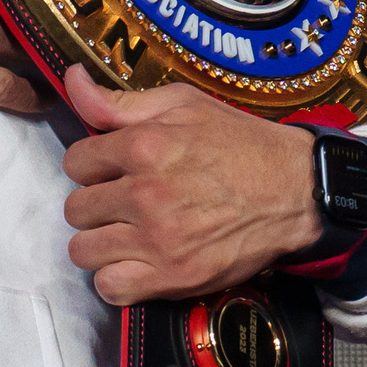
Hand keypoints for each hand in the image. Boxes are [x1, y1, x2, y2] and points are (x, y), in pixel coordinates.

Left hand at [60, 64, 322, 304]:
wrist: (295, 190)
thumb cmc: (239, 143)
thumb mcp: (182, 104)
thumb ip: (118, 101)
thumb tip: (71, 78)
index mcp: (143, 147)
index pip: (75, 162)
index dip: (93, 165)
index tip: (113, 170)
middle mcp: (145, 195)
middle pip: (76, 209)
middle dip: (96, 203)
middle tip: (124, 202)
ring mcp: (158, 241)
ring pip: (84, 251)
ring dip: (101, 242)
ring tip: (126, 233)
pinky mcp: (173, 277)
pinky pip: (110, 288)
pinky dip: (116, 279)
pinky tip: (135, 262)